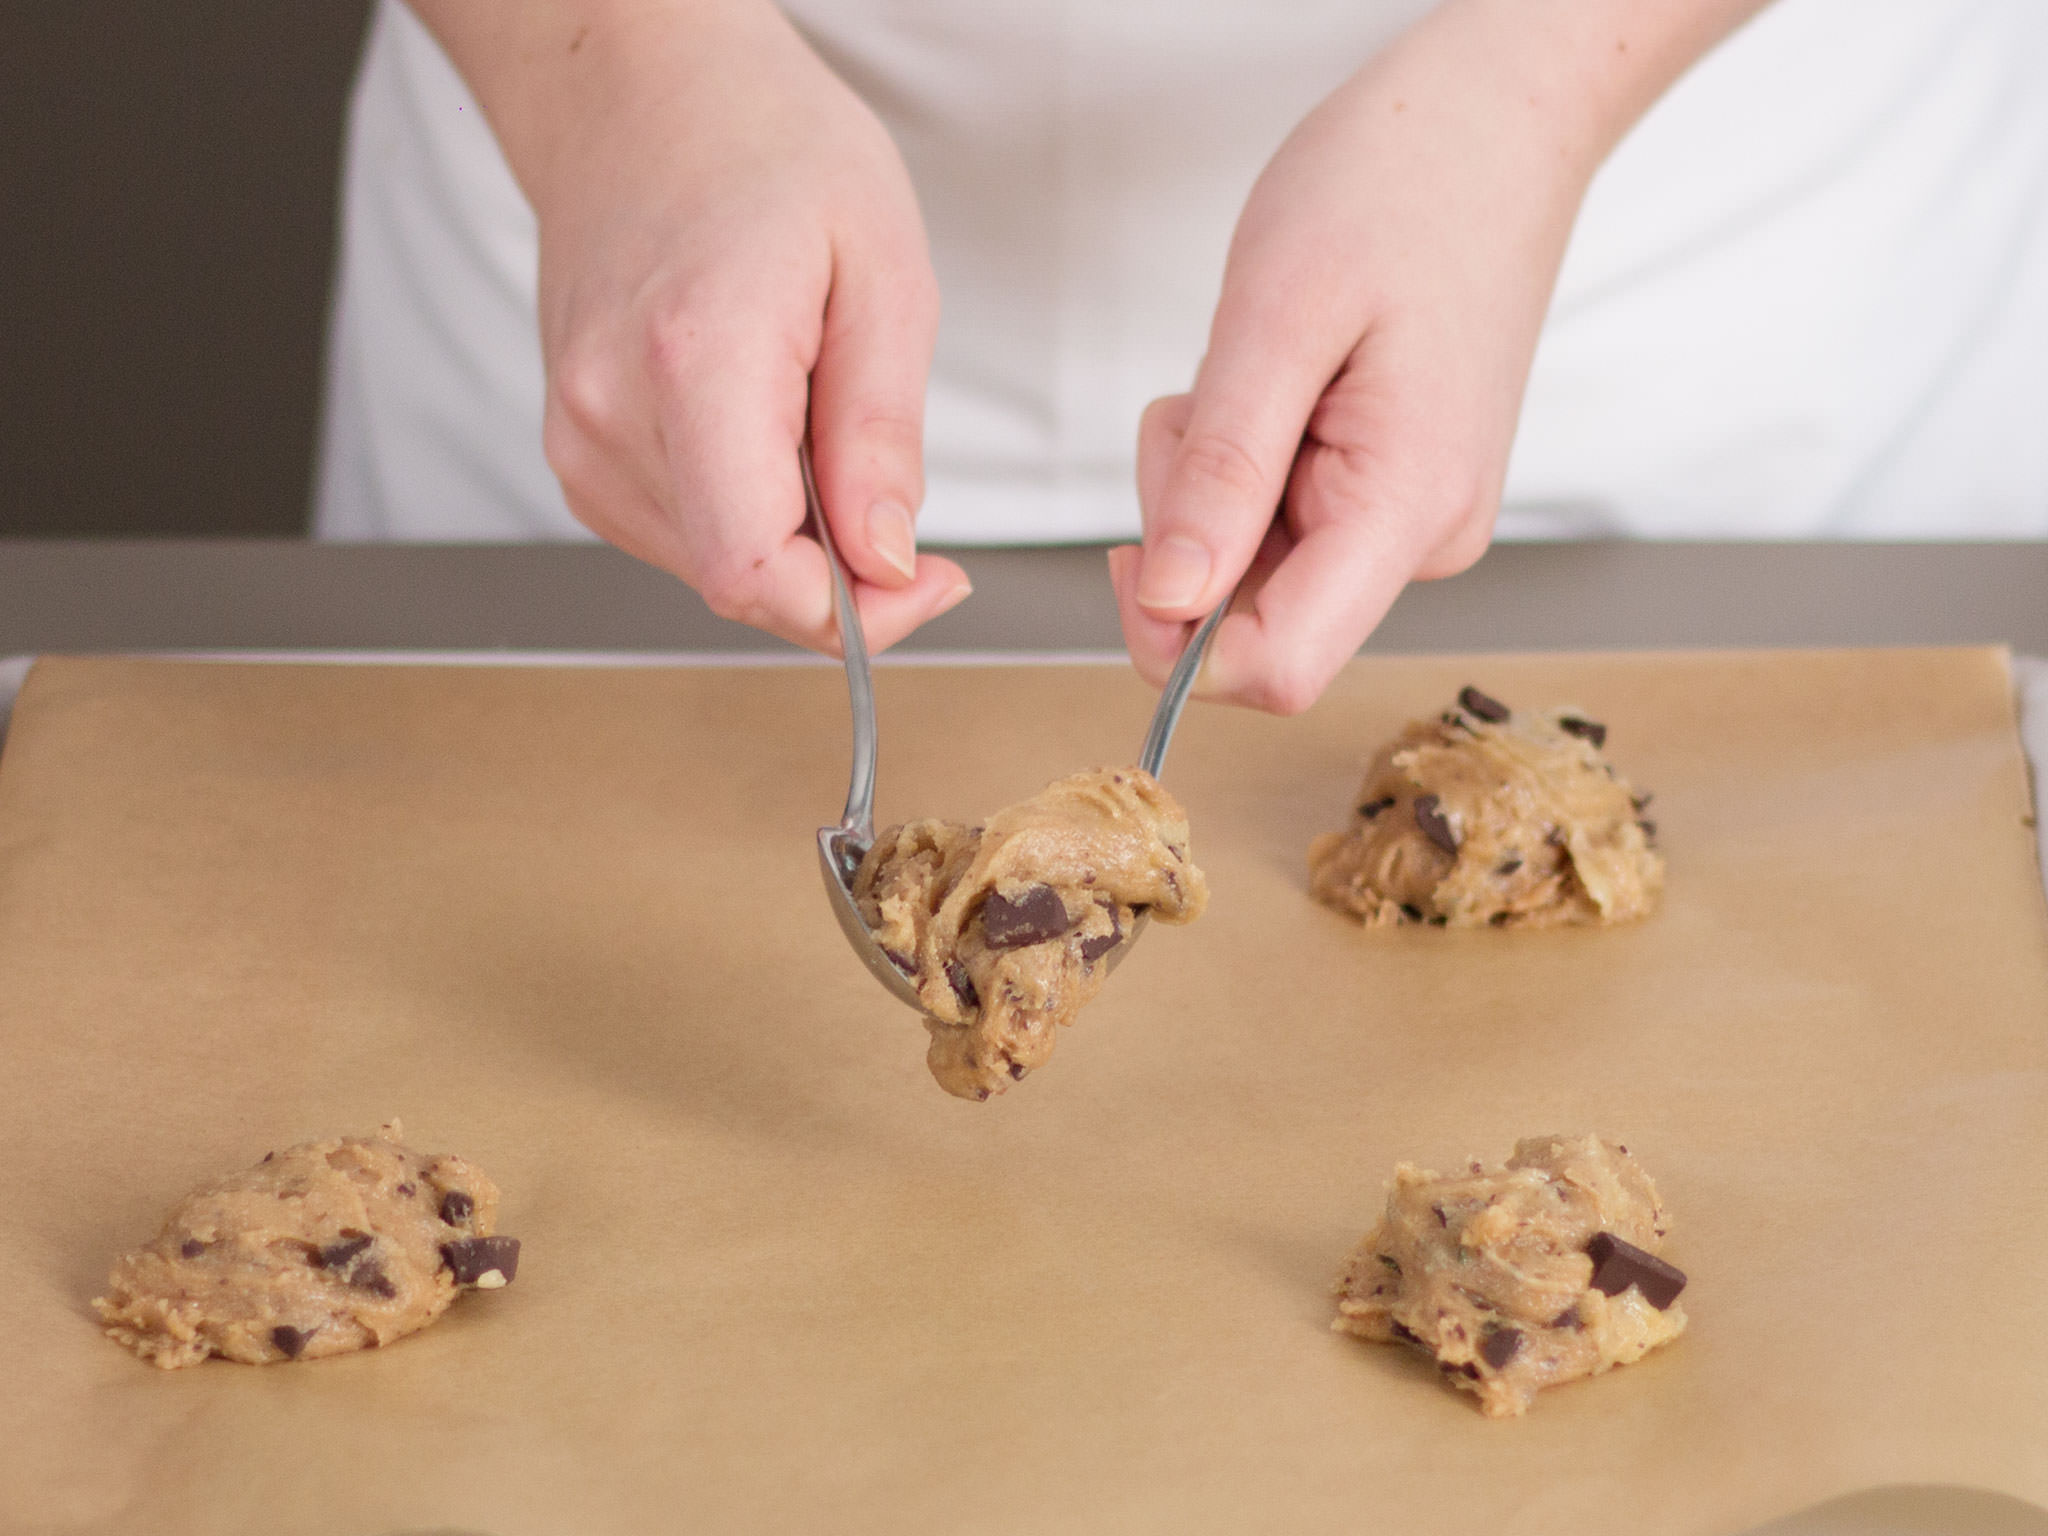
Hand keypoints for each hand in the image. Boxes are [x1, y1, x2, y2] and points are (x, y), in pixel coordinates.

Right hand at [411, 0, 969, 651]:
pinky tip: (764, 426)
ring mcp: (579, 438)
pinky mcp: (576, 452)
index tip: (927, 582)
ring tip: (812, 414)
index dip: (856, 616)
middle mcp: (610, 413)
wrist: (635, 92)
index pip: (754, 571)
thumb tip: (885, 563)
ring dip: (793, 538)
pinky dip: (748, 512)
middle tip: (890, 491)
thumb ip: (881, 435)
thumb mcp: (882, 270)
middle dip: (839, 574)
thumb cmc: (763, 146)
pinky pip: (685, 535)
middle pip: (740, 583)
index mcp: (692, 360)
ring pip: (716, 569)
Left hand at [1113, 0, 1767, 711]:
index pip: (1278, 670)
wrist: (1498, 120)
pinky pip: (1282, 518)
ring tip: (1250, 371)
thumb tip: (1171, 603)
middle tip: (1204, 402)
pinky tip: (1276, 380)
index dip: (1178, 645)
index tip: (1130, 555)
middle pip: (1253, 619)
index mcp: (1407, 509)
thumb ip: (1222, 476)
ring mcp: (1414, 517)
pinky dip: (1243, 462)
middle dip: (1188, 531)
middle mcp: (1424, 536)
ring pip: (1258, 566)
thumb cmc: (1404, 184)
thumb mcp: (1278, 320)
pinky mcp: (1395, 489)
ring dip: (1212, 484)